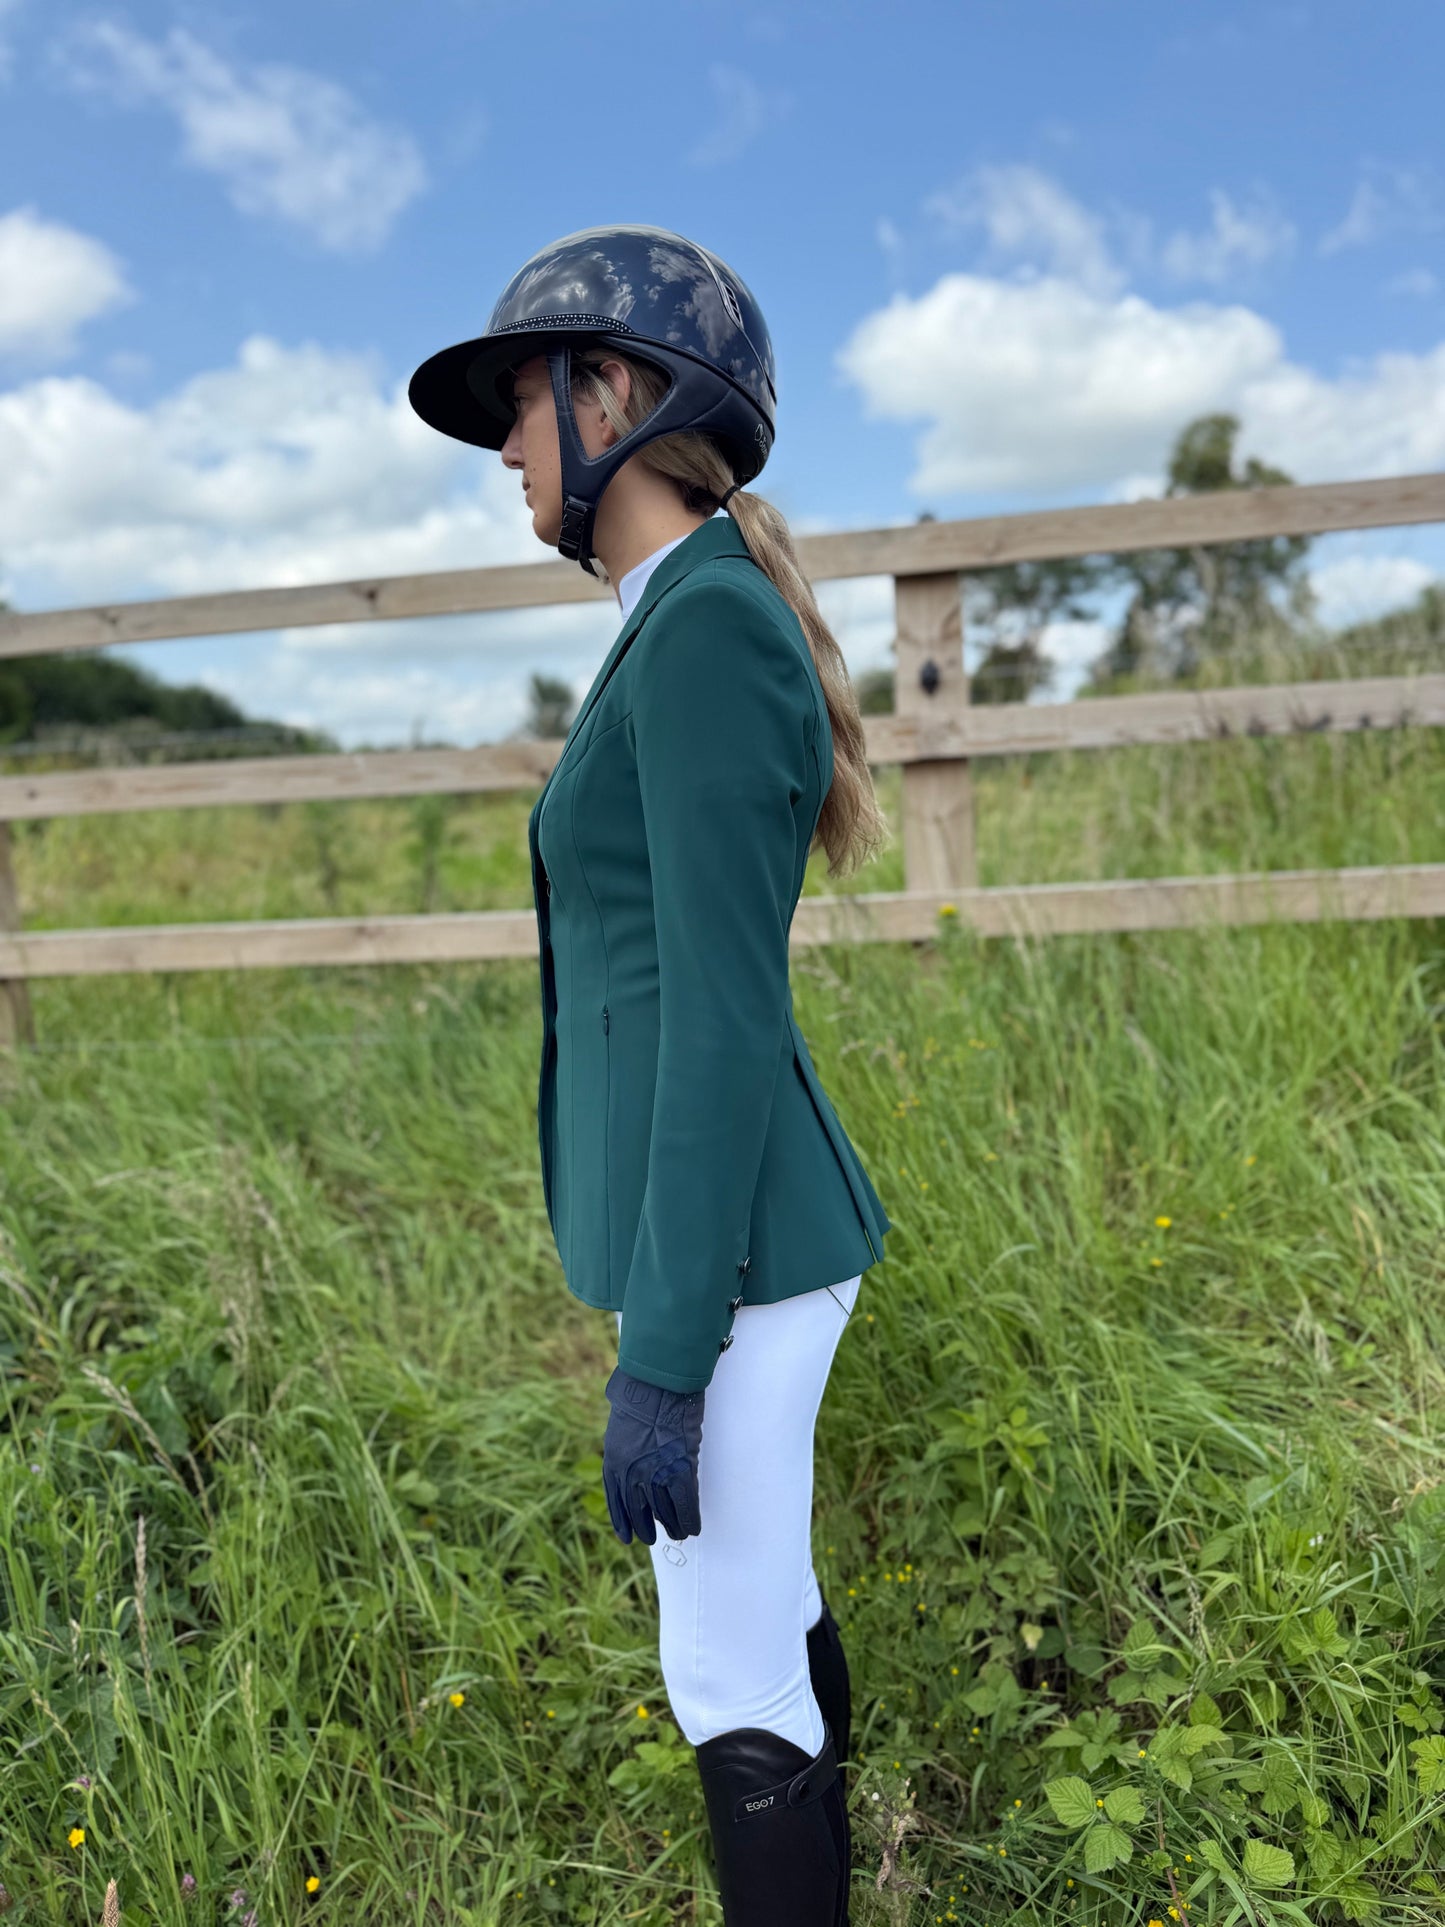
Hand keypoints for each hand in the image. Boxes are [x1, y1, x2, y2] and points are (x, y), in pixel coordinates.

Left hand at [602, 1365, 704, 1545]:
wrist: (656, 1383)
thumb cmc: (638, 1393)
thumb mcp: (620, 1423)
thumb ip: (623, 1444)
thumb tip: (628, 1449)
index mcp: (614, 1463)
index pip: (616, 1501)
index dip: (622, 1521)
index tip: (626, 1536)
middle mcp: (631, 1475)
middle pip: (638, 1512)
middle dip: (646, 1527)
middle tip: (650, 1537)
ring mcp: (656, 1475)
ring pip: (664, 1512)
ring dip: (671, 1526)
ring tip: (677, 1534)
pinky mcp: (680, 1470)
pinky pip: (686, 1504)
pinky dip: (690, 1518)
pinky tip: (693, 1527)